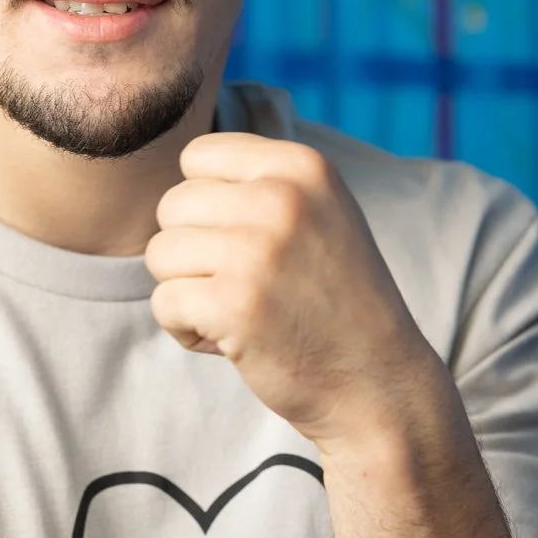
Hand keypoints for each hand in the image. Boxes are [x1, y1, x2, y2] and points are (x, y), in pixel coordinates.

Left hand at [146, 134, 441, 443]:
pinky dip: (186, 329)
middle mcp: (281, 197)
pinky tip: (233, 340)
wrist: (378, 383)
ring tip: (241, 311)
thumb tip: (183, 173)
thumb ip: (261, 182)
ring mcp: (256, 251)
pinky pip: (163, 303)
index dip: (207, 205)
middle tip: (247, 286)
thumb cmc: (337, 300)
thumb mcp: (320, 214)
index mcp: (303, 166)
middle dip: (193, 251)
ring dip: (187, 290)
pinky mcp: (233, 304)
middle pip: (172, 206)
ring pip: (159, 254)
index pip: (198, 155)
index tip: (250, 240)